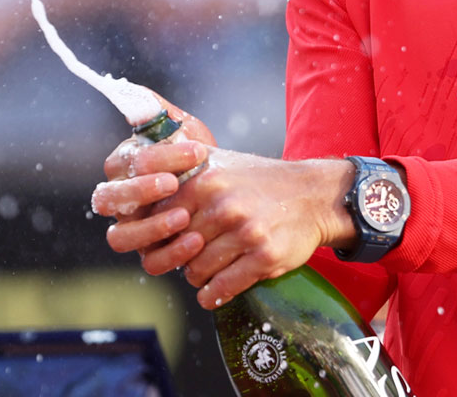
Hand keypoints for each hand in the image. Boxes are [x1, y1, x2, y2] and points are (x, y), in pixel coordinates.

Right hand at [92, 96, 214, 265]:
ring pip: (119, 238)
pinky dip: (170, 254)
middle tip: (174, 184)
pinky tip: (196, 240)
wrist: (226, 188)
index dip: (159, 158)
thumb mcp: (184, 128)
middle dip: (141, 191)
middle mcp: (119, 199)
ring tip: (185, 216)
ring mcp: (132, 229)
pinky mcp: (150, 254)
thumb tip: (127, 86)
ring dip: (150, 229)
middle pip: (108, 201)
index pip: (126, 163)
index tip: (196, 152)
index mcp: (124, 165)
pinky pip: (148, 262)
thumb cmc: (197, 154)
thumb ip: (157, 110)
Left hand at [161, 151, 356, 308]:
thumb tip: (141, 179)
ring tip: (212, 266)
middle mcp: (224, 207)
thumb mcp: (223, 162)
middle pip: (177, 252)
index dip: (163, 236)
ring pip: (196, 273)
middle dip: (183, 258)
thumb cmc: (263, 180)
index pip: (160, 225)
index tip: (174, 239)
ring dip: (200, 276)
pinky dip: (213, 294)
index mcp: (207, 183)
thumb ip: (182, 167)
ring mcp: (246, 233)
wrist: (314, 195)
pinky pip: (220, 289)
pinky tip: (218, 287)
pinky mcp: (264, 257)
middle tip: (196, 254)